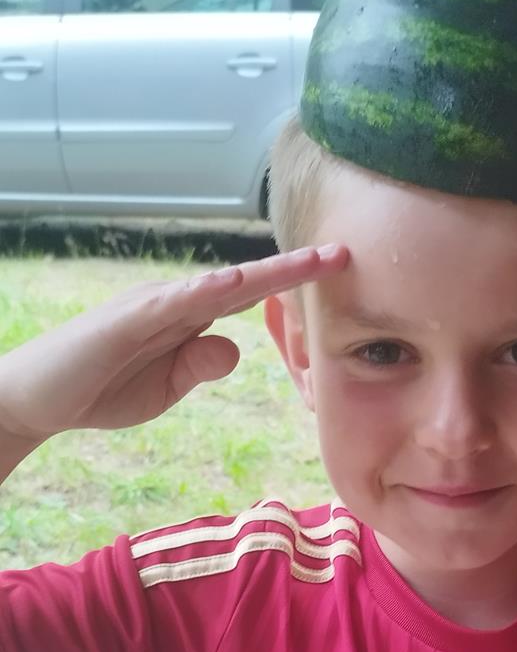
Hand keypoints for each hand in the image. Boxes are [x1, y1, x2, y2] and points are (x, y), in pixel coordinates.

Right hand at [0, 243, 348, 450]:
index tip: (338, 275)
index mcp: (188, 320)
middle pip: (244, 282)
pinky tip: (232, 284)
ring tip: (307, 262)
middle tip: (343, 252)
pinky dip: (202, 292)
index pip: (250, 298)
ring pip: (215, 284)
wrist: (39, 399)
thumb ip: (201, 365)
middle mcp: (175, 303)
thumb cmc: (101, 388)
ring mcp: (149, 307)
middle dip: (293, 269)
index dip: (293, 286)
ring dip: (261, 273)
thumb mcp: (167, 387)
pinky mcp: (123, 321)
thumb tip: (234, 347)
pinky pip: (169, 304)